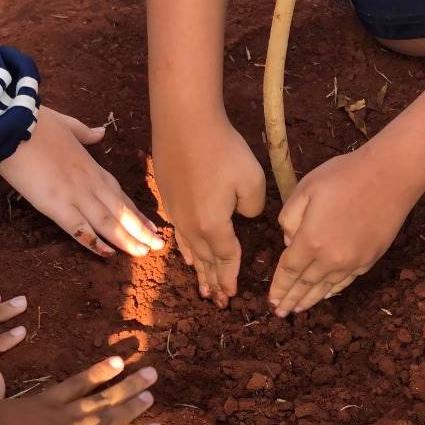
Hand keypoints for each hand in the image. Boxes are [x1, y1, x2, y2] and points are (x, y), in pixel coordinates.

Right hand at [0, 106, 163, 257]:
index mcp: (92, 167)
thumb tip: (100, 133)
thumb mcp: (67, 124)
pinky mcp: (56, 205)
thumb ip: (86, 133)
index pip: (120, 195)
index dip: (136, 212)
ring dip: (127, 239)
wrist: (13, 124)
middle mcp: (90, 183)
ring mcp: (75, 195)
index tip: (150, 226)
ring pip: (108, 222)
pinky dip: (95, 242)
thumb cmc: (36, 123)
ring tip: (142, 253)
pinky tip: (108, 253)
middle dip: (140, 230)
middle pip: (121, 211)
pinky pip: (79, 228)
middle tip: (157, 246)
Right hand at [0, 357, 160, 424]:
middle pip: (100, 395)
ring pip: (110, 412)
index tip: (116, 362)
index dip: (97, 374)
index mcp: (40, 405)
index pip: (75, 386)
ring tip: (153, 388)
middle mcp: (63, 413)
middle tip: (150, 372)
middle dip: (126, 383)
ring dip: (133, 400)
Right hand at [153, 119, 265, 307]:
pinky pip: (180, 236)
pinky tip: (188, 256)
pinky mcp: (169, 199)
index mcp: (213, 226)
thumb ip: (255, 207)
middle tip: (220, 303)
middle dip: (215, 283)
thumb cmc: (221, 148)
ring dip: (199, 272)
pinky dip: (187, 251)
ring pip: (191, 251)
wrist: (183, 121)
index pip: (226, 258)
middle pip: (207, 261)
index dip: (231, 277)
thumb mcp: (252, 180)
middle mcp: (191, 226)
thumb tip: (245, 216)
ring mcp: (177, 213)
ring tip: (204, 290)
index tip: (234, 296)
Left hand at [270, 147, 416, 316]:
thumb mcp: (306, 189)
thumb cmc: (344, 176)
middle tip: (280, 313)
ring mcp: (353, 261)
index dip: (279, 287)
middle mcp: (331, 258)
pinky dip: (334, 290)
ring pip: (326, 288)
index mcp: (311, 240)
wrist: (390, 175)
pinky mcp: (370, 259)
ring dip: (311, 300)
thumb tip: (288, 242)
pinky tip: (327, 294)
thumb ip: (289, 217)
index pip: (288, 270)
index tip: (271, 300)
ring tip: (299, 310)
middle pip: (306, 284)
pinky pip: (347, 281)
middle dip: (291, 300)